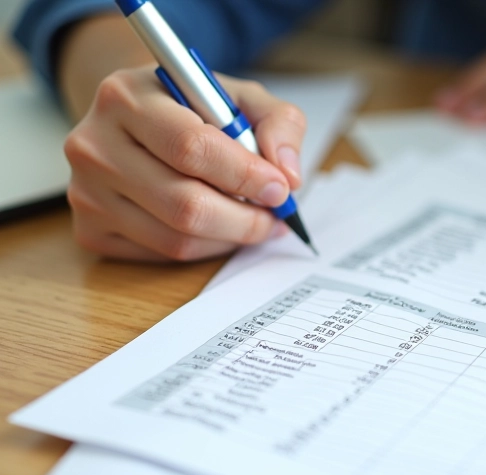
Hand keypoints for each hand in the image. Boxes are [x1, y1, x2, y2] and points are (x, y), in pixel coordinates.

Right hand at [64, 66, 306, 260]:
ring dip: (230, 237)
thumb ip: (279, 124)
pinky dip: (204, 248)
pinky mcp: (89, 229)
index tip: (281, 188)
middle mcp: (93, 145)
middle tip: (275, 215)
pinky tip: (219, 228)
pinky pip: (161, 254)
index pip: (191, 147)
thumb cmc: (192, 109)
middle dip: (245, 218)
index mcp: (126, 97)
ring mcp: (85, 192)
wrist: (136, 121)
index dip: (245, 175)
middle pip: (185, 204)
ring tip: (255, 221)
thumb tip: (288, 175)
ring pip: (177, 238)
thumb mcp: (240, 97)